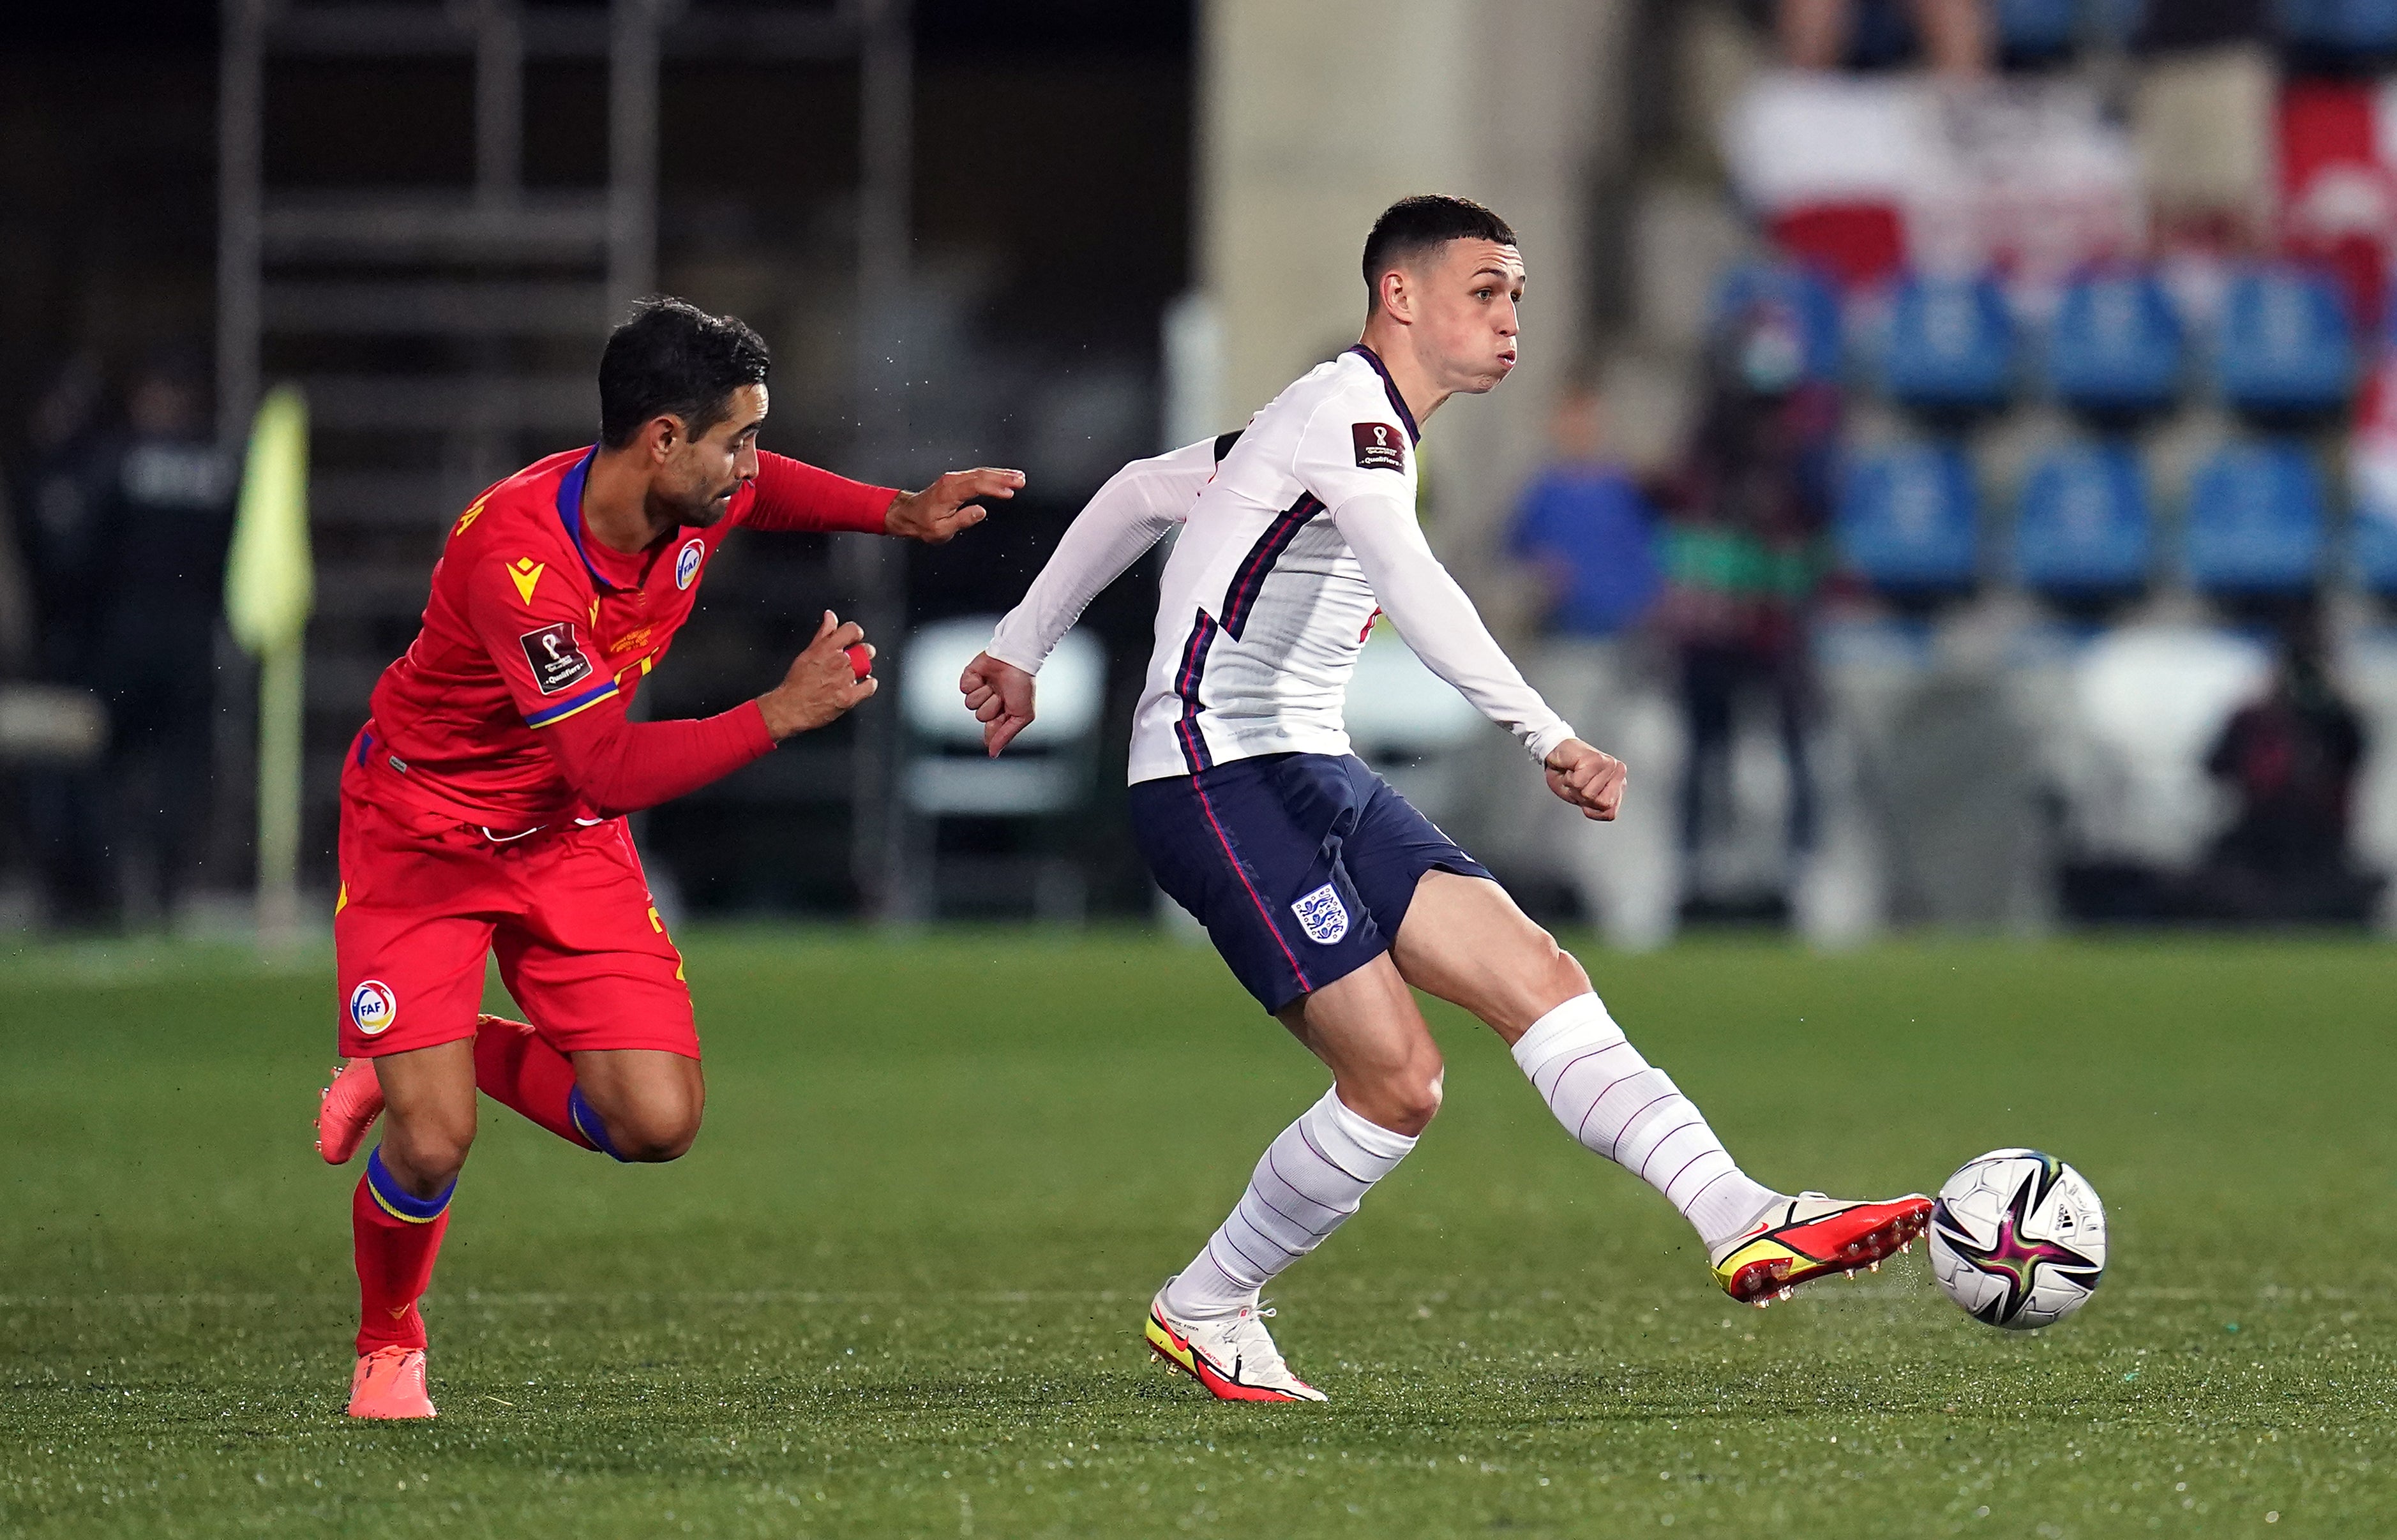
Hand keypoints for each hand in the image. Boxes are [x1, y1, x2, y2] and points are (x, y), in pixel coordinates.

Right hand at [757, 611, 877, 739]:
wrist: (790, 707)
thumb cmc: (796, 682)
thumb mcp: (808, 652)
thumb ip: (823, 633)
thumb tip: (830, 616)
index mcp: (827, 648)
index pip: (852, 631)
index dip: (856, 633)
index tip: (855, 637)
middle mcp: (838, 662)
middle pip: (865, 650)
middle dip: (863, 653)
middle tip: (856, 658)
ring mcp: (845, 680)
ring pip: (867, 667)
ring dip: (862, 670)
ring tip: (852, 674)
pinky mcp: (849, 697)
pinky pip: (870, 687)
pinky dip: (869, 685)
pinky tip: (863, 685)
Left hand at [885, 467, 1024, 543]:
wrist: (907, 514)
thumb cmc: (922, 523)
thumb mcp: (941, 530)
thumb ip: (962, 520)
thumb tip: (980, 512)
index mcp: (949, 493)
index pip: (977, 486)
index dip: (995, 488)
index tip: (1009, 492)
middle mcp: (951, 482)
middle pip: (982, 475)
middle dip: (1004, 477)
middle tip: (1021, 480)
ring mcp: (953, 479)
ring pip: (981, 472)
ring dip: (1000, 474)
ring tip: (1018, 477)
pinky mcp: (955, 480)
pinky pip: (976, 474)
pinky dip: (991, 476)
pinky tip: (1002, 478)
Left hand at [958, 650, 1035, 756]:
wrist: (1016, 660)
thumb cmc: (1023, 686)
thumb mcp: (1022, 716)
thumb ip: (1006, 736)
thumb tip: (992, 754)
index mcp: (1001, 713)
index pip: (990, 730)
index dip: (995, 724)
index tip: (1002, 714)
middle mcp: (988, 703)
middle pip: (980, 717)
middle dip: (992, 706)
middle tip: (1003, 695)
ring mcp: (978, 691)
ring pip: (970, 704)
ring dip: (985, 694)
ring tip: (995, 685)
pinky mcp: (969, 679)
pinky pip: (964, 689)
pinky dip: (975, 683)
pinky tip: (984, 677)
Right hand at [1543, 738, 1625, 820]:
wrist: (1555, 752)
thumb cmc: (1568, 773)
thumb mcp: (1582, 799)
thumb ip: (1598, 807)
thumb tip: (1606, 805)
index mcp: (1618, 785)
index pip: (1610, 813)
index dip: (1591, 809)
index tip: (1584, 794)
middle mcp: (1618, 773)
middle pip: (1602, 804)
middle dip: (1584, 798)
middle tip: (1579, 783)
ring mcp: (1609, 765)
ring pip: (1589, 794)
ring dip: (1575, 787)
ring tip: (1575, 775)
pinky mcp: (1596, 759)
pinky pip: (1579, 783)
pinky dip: (1569, 779)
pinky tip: (1572, 769)